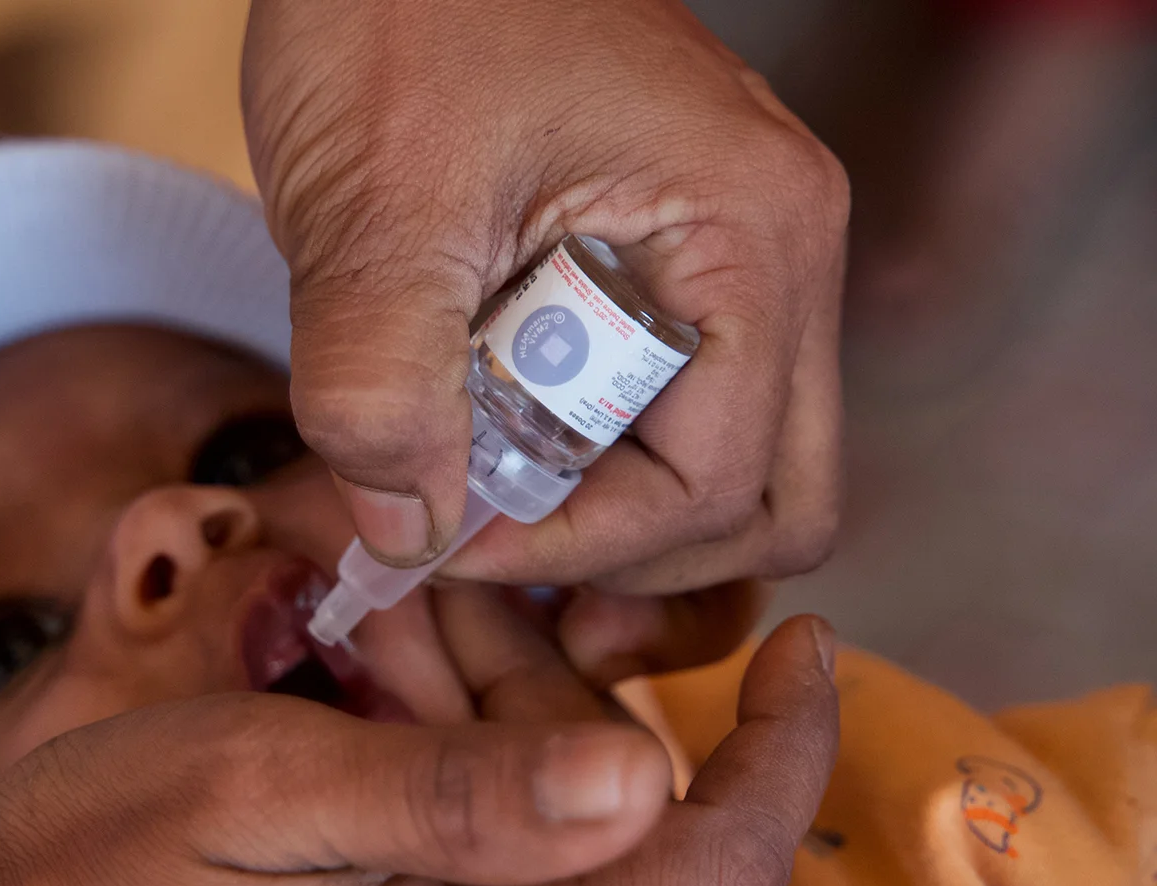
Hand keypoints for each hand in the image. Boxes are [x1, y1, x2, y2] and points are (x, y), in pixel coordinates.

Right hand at [0, 610, 821, 885]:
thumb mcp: (261, 788)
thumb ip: (469, 791)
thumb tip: (640, 769)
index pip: (715, 868)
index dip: (781, 749)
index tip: (803, 645)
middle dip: (585, 738)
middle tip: (455, 644)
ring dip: (525, 803)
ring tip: (389, 708)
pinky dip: (496, 881)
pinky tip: (401, 814)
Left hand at [244, 0, 846, 592]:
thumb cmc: (402, 9)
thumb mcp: (372, 208)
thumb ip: (380, 387)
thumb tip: (411, 536)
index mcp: (750, 232)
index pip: (720, 480)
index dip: (584, 545)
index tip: (451, 543)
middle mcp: (784, 248)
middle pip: (779, 496)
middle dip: (642, 559)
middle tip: (504, 553)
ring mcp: (747, 250)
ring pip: (745, 461)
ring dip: (627, 516)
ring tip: (497, 511)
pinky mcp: (687, 253)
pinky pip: (690, 401)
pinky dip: (607, 456)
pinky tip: (505, 450)